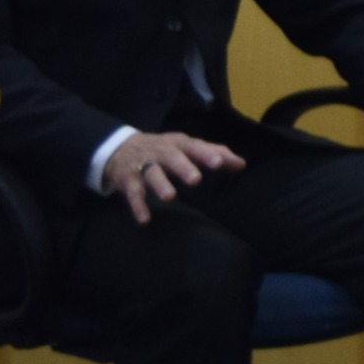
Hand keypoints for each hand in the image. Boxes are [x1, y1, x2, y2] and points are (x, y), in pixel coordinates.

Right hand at [101, 130, 242, 224]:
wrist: (121, 148)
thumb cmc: (166, 150)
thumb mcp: (189, 148)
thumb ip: (215, 154)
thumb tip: (242, 164)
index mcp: (180, 144)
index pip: (195, 147)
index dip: (207, 154)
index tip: (220, 163)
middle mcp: (162, 152)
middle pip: (172, 158)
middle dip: (183, 167)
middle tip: (195, 180)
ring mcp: (143, 165)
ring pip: (152, 173)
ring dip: (160, 185)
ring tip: (170, 197)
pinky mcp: (128, 179)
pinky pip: (133, 193)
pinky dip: (138, 206)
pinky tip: (145, 219)